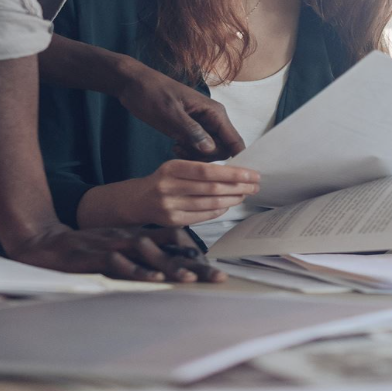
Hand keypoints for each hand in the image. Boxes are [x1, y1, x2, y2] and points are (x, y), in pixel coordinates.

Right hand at [6, 223, 226, 282]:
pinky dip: (137, 271)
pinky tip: (152, 278)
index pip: (175, 243)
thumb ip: (145, 252)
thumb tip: (174, 265)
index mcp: (140, 236)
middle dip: (195, 265)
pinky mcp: (98, 256)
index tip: (216, 270)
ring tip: (191, 277)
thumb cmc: (90, 247)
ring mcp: (116, 245)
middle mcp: (132, 238)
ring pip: (149, 255)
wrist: (50, 243)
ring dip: (171, 266)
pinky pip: (121, 264)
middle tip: (218, 277)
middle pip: (171, 251)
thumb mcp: (121, 245)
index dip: (196, 256)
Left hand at [116, 65, 245, 160]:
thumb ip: (191, 130)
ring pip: (211, 151)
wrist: (133, 85)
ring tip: (177, 148)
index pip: (235, 141)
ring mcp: (202, 126)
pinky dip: (189, 153)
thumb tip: (210, 149)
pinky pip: (199, 149)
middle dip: (207, 158)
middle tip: (184, 152)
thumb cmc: (151, 92)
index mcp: (214, 112)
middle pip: (224, 150)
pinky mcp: (191, 131)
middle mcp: (213, 120)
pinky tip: (175, 147)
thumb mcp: (170, 112)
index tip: (221, 173)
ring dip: (196, 156)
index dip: (236, 159)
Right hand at [122, 160, 260, 226]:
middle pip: (212, 188)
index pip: (208, 171)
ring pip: (210, 203)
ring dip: (232, 199)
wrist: (137, 200)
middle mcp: (169, 187)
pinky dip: (219, 210)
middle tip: (254, 186)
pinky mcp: (173, 221)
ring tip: (245, 195)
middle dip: (238, 187)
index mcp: (172, 168)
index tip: (251, 174)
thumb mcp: (175, 168)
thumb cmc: (163, 181)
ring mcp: (170, 206)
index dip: (232, 174)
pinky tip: (228, 205)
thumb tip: (234, 173)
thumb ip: (200, 169)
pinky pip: (203, 216)